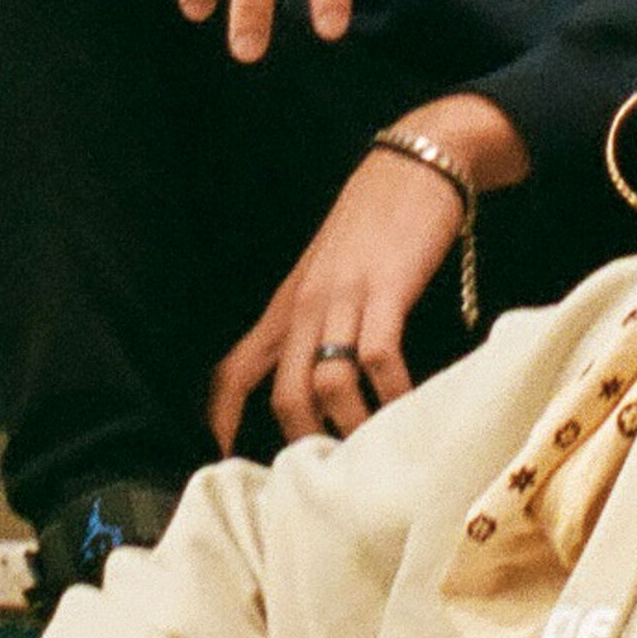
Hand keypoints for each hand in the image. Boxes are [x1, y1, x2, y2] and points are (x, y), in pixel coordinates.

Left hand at [209, 114, 514, 445]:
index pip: (233, 369)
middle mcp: (305, 307)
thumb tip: (317, 378)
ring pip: (327, 383)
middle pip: (283, 393)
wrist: (416, 163)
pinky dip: (393, 393)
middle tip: (334, 474)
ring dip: (352, 426)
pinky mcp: (385, 289)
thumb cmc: (374, 222)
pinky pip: (379, 359)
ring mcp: (343, 298)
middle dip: (304, 442)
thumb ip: (317, 321)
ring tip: (375, 449)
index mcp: (286, 306)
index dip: (220, 417)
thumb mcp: (328, 273)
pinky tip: (409, 408)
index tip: (222, 458)